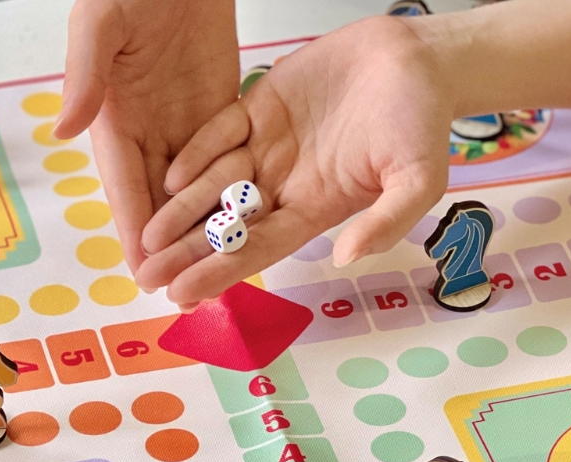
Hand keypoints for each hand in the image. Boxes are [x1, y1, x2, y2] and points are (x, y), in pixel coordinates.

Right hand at [54, 0, 239, 276]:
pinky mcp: (220, 113)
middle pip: (160, 202)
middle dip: (170, 249)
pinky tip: (244, 226)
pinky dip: (232, 196)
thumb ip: (85, 75)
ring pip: (196, 192)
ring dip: (203, 233)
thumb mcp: (101, 23)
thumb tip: (61, 131)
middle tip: (183, 293)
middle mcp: (150, 133)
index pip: (125, 187)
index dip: (133, 232)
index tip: (144, 274)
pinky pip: (227, 162)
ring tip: (218, 272)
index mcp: (116, 120)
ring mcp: (186, 126)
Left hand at [135, 17, 451, 306]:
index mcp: (316, 207)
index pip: (261, 247)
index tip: (184, 293)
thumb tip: (346, 259)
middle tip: (148, 275)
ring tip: (147, 236)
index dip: (221, 271)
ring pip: (216, 183)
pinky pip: (221, 131)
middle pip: (228, 224)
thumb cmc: (423, 121)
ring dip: (181, 209)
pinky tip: (170, 177)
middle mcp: (285, 182)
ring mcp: (269, 145)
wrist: (416, 59)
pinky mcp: (260, 106)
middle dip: (188, 251)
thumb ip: (386, 221)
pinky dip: (197, 152)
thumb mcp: (418, 180)